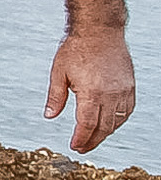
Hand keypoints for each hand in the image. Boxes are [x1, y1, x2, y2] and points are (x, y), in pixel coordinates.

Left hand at [50, 29, 138, 154]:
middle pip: (103, 127)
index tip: (75, 146)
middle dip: (92, 140)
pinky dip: (118, 120)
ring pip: (117, 121)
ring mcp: (123, 90)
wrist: (100, 31)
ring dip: (106, 132)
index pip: (87, 124)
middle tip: (82, 148)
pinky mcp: (130, 86)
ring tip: (94, 138)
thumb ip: (55, 97)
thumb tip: (49, 116)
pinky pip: (127, 110)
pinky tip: (110, 123)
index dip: (81, 139)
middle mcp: (110, 94)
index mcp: (91, 93)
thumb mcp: (58, 73)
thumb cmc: (77, 48)